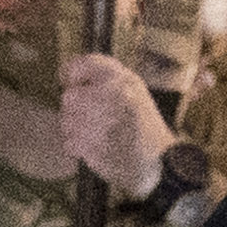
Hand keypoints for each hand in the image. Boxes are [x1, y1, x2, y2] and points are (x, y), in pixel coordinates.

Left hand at [54, 51, 169, 194]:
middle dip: (75, 109)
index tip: (69, 81)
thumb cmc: (146, 128)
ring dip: (75, 129)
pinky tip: (95, 148)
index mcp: (124, 79)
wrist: (159, 163)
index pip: (86, 64)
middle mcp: (111, 94)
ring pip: (66, 120)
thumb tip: (73, 81)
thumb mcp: (136, 92)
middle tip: (91, 118)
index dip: (72, 72)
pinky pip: (69, 141)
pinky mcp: (89, 144)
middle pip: (70, 96)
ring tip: (96, 135)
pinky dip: (77, 147)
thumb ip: (107, 81)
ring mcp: (98, 120)